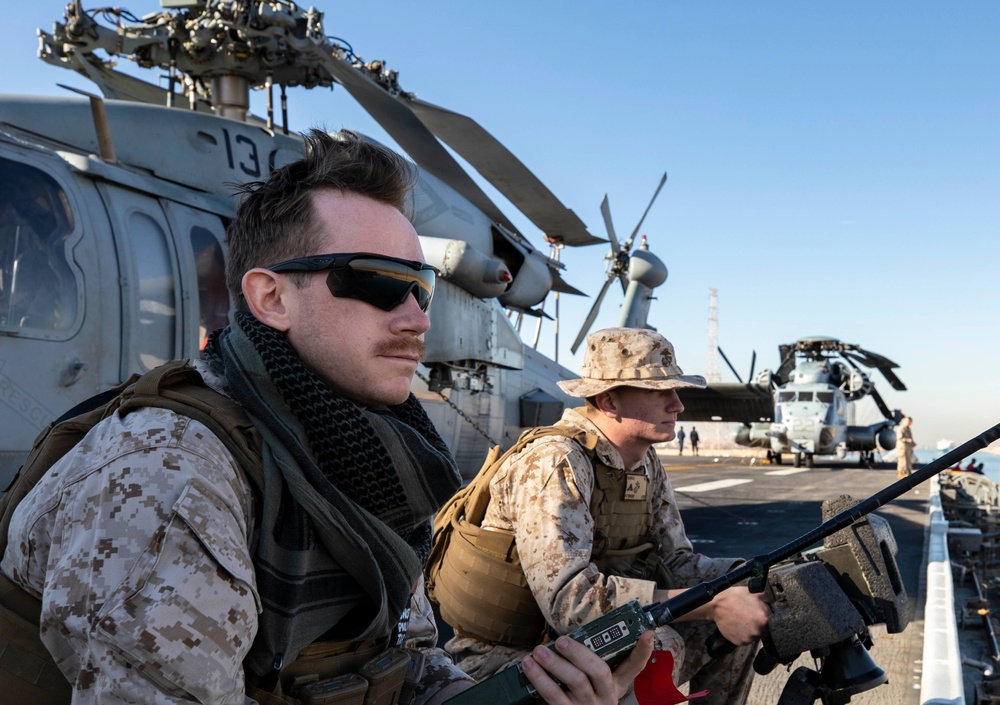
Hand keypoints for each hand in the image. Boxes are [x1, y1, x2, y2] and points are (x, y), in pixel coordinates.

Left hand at [520, 631, 654, 704]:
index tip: (647, 633)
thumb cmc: (582, 698)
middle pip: (599, 671)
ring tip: (537, 652)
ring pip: (574, 682)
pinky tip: (528, 668)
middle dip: (579, 653)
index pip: (634, 667)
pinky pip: (552, 697)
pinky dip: (539, 680)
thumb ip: (589, 662)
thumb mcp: (593, 685)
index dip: (642, 651)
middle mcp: (605, 698)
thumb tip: (572, 635)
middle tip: (560, 641)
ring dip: (554, 664)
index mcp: (615, 686)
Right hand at [706, 586, 770, 645]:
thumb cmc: (736, 597)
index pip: (774, 622)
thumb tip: (776, 603)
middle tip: (750, 616)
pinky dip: (743, 634)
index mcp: (765, 619)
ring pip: (754, 636)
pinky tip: (738, 625)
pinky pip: (745, 640)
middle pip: (764, 631)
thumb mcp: (756, 593)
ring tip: (743, 620)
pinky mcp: (739, 642)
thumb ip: (769, 600)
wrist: (717, 605)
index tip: (761, 613)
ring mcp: (748, 639)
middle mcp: (758, 632)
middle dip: (759, 624)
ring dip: (751, 630)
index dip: (767, 617)